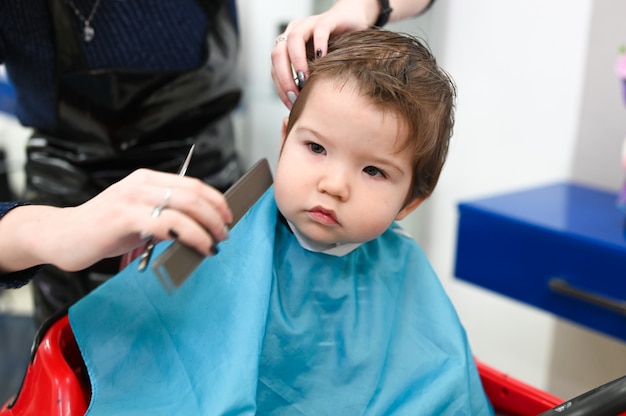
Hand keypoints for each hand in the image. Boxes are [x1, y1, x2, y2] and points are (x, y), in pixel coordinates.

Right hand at [0, 169, 231, 272]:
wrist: (61, 235)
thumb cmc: (103, 229)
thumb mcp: (139, 216)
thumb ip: (166, 216)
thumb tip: (201, 229)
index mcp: (147, 179)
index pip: (192, 184)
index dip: (215, 200)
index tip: (228, 216)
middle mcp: (141, 183)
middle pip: (193, 194)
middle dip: (215, 215)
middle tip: (225, 233)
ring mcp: (132, 198)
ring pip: (184, 207)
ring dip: (207, 227)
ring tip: (215, 243)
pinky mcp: (124, 217)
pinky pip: (167, 224)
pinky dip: (190, 236)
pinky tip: (198, 247)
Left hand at [271, 0, 432, 108]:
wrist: (353, 20)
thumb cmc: (335, 48)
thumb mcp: (319, 68)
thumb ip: (308, 82)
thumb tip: (302, 111)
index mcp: (288, 46)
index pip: (275, 68)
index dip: (280, 87)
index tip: (292, 104)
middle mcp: (294, 33)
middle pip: (278, 54)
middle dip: (284, 77)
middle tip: (296, 95)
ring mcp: (309, 24)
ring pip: (293, 40)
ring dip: (296, 62)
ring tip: (305, 79)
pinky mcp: (327, 19)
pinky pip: (319, 30)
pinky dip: (319, 44)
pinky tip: (323, 59)